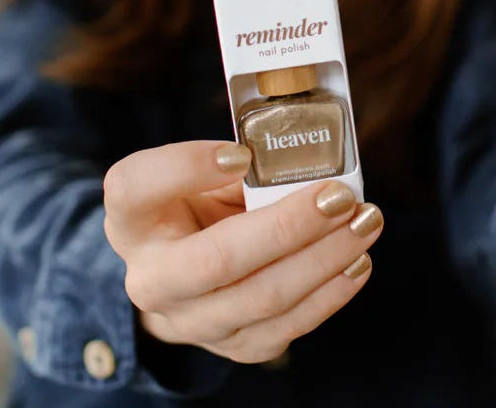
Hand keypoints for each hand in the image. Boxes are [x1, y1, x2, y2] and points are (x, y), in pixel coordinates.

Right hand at [103, 141, 382, 362]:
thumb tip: (303, 155)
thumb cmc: (197, 204)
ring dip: (324, 260)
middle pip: (216, 260)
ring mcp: (189, 321)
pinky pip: (284, 328)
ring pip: (261, 299)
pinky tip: (356, 263)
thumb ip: (238, 162)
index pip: (138, 186)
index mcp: (131, 216)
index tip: (242, 151)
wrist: (183, 272)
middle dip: (287, 227)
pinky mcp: (231, 345)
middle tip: (338, 196)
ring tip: (363, 223)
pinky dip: (328, 295)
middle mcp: (150, 277)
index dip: (187, 166)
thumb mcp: (202, 172)